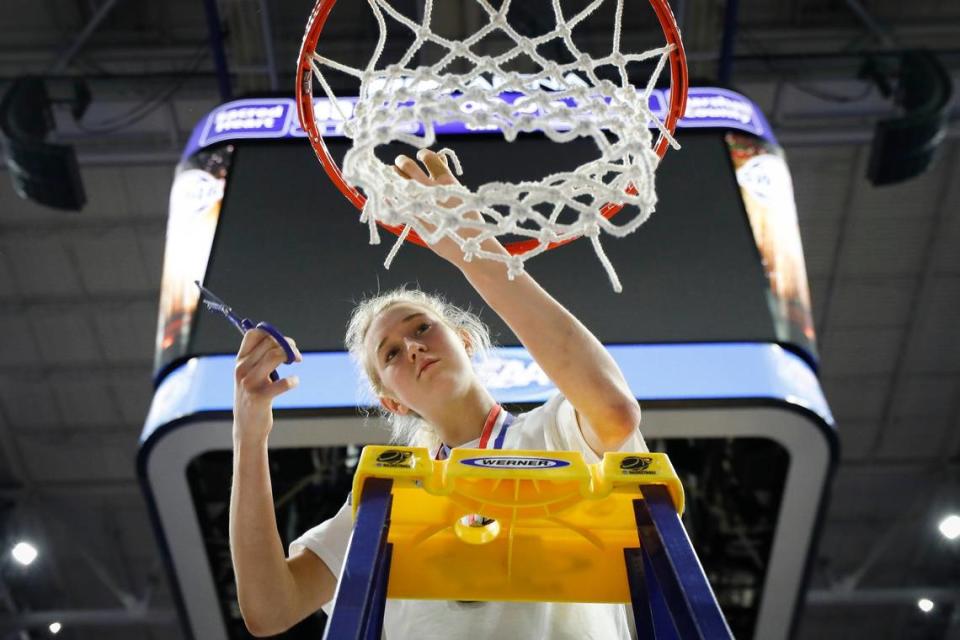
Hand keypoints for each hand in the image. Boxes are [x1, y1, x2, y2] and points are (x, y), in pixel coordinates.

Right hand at [233, 328, 302, 443]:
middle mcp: (242, 370)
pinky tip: (294, 381)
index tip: (283, 342)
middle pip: (269, 343)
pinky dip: (292, 381)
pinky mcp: (260, 398)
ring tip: (297, 362)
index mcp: (239, 361)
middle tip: (296, 355)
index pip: (253, 334)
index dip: (271, 332)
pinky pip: (282, 384)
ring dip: (291, 355)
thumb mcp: (249, 375)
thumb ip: (259, 357)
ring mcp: (249, 384)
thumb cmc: (253, 397)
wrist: (247, 426)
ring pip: (274, 356)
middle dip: (288, 345)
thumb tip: (280, 340)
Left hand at [393, 149, 505, 266]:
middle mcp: (430, 189)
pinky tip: (387, 195)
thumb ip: (447, 175)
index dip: (424, 155)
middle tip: (400, 164)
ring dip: (392, 175)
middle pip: (407, 165)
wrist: (470, 243)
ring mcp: (419, 203)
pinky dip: (387, 196)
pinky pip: (393, 202)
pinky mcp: (412, 218)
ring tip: (393, 176)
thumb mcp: (460, 192)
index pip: (429, 157)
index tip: (421, 157)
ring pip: (397, 180)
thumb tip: (440, 156)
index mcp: (446, 182)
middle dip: (402, 162)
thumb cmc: (467, 218)